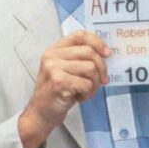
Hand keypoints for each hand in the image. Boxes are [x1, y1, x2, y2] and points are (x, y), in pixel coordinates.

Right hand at [18, 30, 109, 147]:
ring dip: (94, 83)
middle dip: (101, 68)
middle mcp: (52, 55)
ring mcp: (53, 68)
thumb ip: (80, 59)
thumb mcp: (65, 69)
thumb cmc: (57, 92)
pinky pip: (87, 84)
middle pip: (89, 52)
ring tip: (86, 91)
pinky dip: (88, 93)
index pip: (80, 35)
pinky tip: (79, 97)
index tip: (106, 53)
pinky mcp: (58, 81)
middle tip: (100, 80)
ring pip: (91, 68)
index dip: (97, 42)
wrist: (41, 112)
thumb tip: (105, 55)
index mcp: (54, 49)